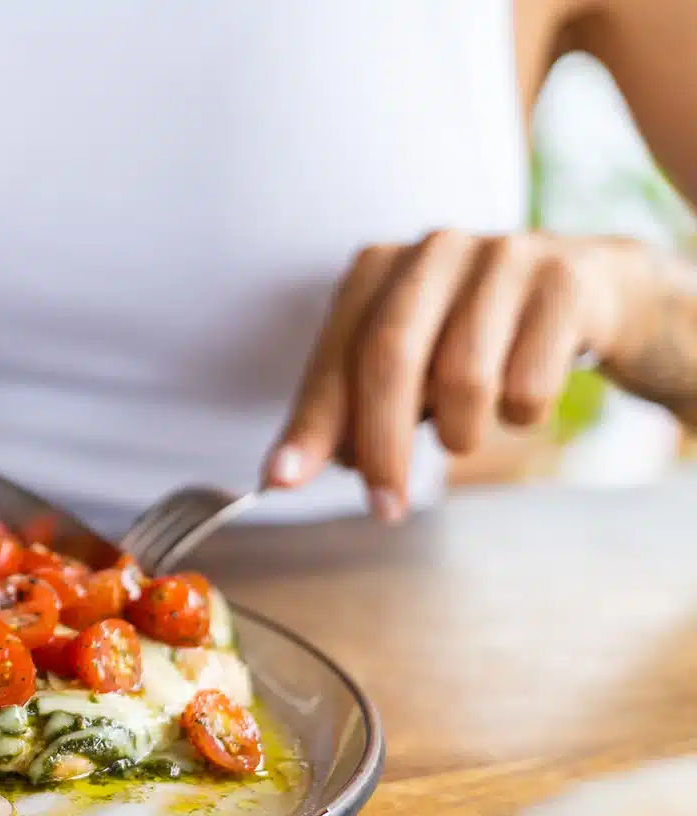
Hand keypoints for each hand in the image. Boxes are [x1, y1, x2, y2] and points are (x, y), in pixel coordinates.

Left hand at [264, 230, 642, 520]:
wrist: (592, 294)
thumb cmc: (477, 341)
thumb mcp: (409, 368)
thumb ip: (349, 412)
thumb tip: (287, 472)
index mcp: (379, 269)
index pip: (335, 356)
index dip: (311, 422)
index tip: (283, 479)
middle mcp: (435, 250)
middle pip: (390, 357)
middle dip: (381, 444)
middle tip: (384, 506)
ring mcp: (504, 256)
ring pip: (463, 376)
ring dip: (458, 433)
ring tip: (462, 434)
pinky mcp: (565, 282)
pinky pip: (528, 383)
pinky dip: (520, 415)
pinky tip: (523, 399)